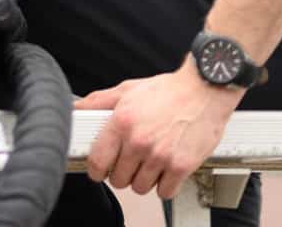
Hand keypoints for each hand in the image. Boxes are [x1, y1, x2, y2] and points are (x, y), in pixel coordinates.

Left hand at [75, 60, 242, 198]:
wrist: (205, 88)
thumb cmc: (169, 90)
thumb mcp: (130, 89)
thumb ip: (100, 101)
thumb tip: (76, 108)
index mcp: (123, 121)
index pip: (97, 163)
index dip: (98, 170)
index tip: (104, 168)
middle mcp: (139, 140)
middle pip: (119, 180)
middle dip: (125, 172)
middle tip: (136, 158)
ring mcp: (160, 155)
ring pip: (140, 188)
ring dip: (146, 178)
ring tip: (154, 159)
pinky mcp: (181, 166)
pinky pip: (164, 193)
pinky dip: (167, 184)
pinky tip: (169, 167)